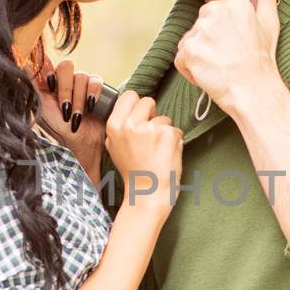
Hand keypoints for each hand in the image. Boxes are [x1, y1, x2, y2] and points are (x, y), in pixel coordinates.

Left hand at [33, 53, 106, 171]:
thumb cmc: (58, 127)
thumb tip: (22, 66)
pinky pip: (96, 81)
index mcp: (48, 81)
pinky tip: (90, 107)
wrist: (80, 141)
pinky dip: (92, 94)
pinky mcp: (95, 88)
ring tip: (77, 117)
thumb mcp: (41, 107)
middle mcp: (64, 78)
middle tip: (65, 108)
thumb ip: (32, 86)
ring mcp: (80, 82)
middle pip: (66, 66)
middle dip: (66, 89)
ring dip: (78, 99)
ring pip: (81, 76)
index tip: (50, 83)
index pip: (47, 61)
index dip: (48, 67)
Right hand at [104, 89, 183, 218]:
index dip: (137, 106)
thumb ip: (120, 126)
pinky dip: (175, 141)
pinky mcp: (168, 135)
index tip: (140, 117)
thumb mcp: (113, 146)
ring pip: (164, 117)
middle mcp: (131, 124)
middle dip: (153, 115)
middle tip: (150, 135)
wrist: (147, 193)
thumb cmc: (132, 172)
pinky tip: (167, 155)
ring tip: (157, 150)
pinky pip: (176, 130)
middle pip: (148, 101)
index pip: (129, 95)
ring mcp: (150, 128)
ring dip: (165, 131)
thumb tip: (130, 108)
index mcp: (114, 125)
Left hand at [174, 0, 281, 114]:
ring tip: (219, 68)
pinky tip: (208, 75)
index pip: (212, 15)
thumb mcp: (269, 21)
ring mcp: (201, 32)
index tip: (233, 47)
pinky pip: (181, 59)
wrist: (255, 90)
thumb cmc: (262, 59)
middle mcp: (215, 12)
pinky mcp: (189, 50)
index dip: (221, 35)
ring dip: (199, 58)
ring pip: (189, 43)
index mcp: (232, 3)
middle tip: (227, 59)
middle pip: (199, 28)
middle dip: (208, 44)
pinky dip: (190, 71)